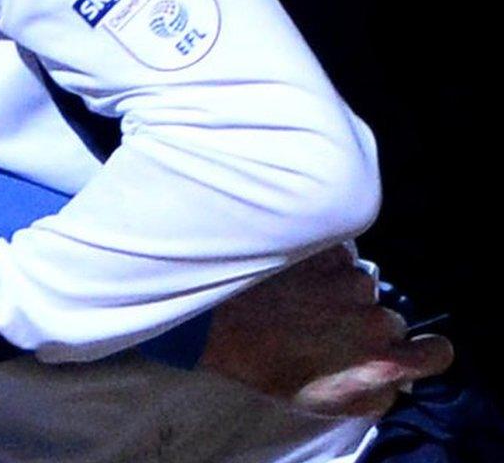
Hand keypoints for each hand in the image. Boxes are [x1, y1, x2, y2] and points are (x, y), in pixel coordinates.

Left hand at [201, 246, 452, 418]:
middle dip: (366, 324)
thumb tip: (398, 380)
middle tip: (327, 329)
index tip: (410, 349)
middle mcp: (375, 318)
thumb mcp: (329, 405)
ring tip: (303, 303)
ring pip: (363, 286)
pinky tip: (296, 279)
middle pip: (391, 319)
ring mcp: (351, 281)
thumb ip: (376, 393)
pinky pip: (340, 259)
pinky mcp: (328, 252)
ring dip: (342, 293)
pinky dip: (323, 267)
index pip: (438, 352)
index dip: (425, 350)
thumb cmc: (270, 368)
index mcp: (382, 361)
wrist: (221, 324)